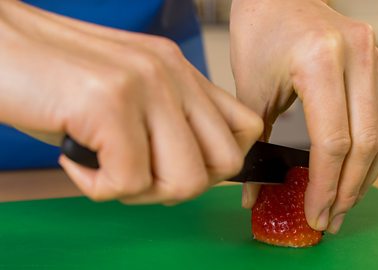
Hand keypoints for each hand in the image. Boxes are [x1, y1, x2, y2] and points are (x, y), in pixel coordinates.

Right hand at [0, 1, 261, 203]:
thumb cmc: (57, 80)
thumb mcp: (130, 96)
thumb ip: (169, 123)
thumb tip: (199, 171)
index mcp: (182, 71)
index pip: (246, 129)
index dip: (220, 163)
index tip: (177, 168)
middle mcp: (172, 72)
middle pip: (223, 164)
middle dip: (177, 186)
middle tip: (134, 173)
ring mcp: (144, 85)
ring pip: (184, 181)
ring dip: (139, 191)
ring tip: (103, 166)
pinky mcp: (109, 104)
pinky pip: (127, 183)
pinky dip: (96, 187)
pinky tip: (74, 158)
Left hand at [230, 0, 377, 232]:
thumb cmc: (258, 32)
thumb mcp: (252, 89)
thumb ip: (256, 143)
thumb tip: (256, 193)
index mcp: (320, 61)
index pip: (333, 142)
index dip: (325, 186)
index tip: (315, 214)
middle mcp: (357, 57)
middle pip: (366, 144)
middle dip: (348, 190)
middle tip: (331, 219)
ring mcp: (373, 57)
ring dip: (364, 177)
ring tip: (343, 204)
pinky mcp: (377, 62)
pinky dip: (368, 153)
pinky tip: (352, 173)